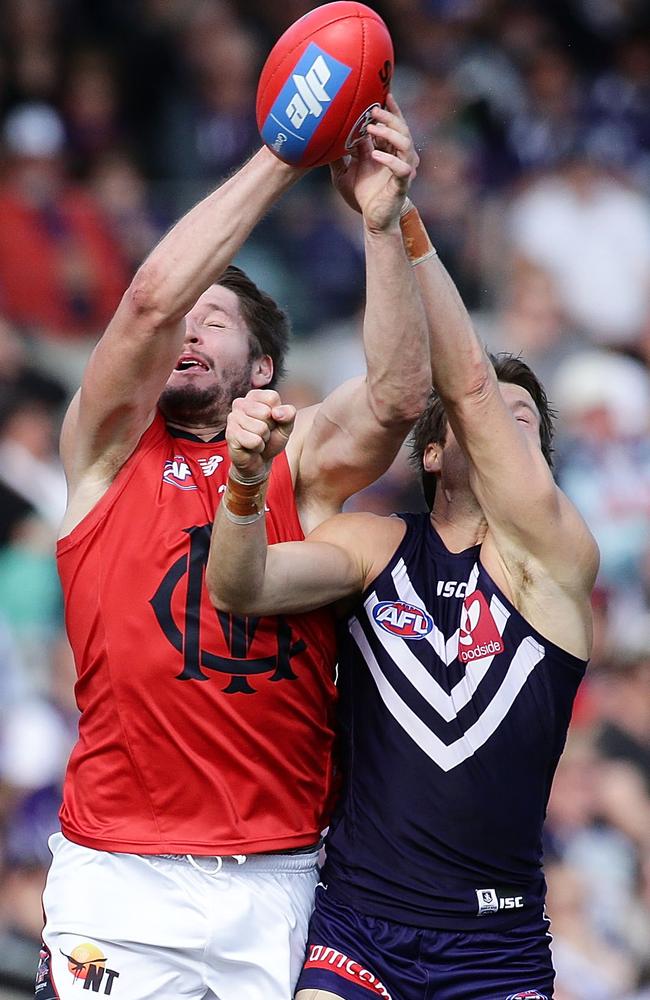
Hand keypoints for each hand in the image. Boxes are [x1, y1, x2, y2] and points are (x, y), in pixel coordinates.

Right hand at [226, 389, 295, 480]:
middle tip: (263, 432)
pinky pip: (254, 441)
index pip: (272, 397)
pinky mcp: (230, 434)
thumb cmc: (271, 439)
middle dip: (269, 427)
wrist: (259, 460)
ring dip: (263, 438)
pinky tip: (251, 446)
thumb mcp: (286, 425)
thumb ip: (289, 414)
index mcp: (254, 396)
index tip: (272, 420)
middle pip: (266, 412)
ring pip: (260, 428)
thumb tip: (277, 413)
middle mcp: (240, 403)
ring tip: (257, 439)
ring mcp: (233, 418)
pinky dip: (258, 447)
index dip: (278, 413)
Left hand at [329, 94, 417, 231]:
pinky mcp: (401, 184)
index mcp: (385, 150)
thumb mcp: (343, 174)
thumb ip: (336, 158)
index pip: (391, 125)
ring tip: (371, 129)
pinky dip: (390, 161)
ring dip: (389, 134)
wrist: (372, 219)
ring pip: (405, 144)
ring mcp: (401, 169)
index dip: (389, 110)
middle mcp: (396, 156)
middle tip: (373, 109)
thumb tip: (320, 142)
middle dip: (388, 117)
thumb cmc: (362, 195)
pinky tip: (375, 156)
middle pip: (401, 129)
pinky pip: (402, 169)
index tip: (380, 94)